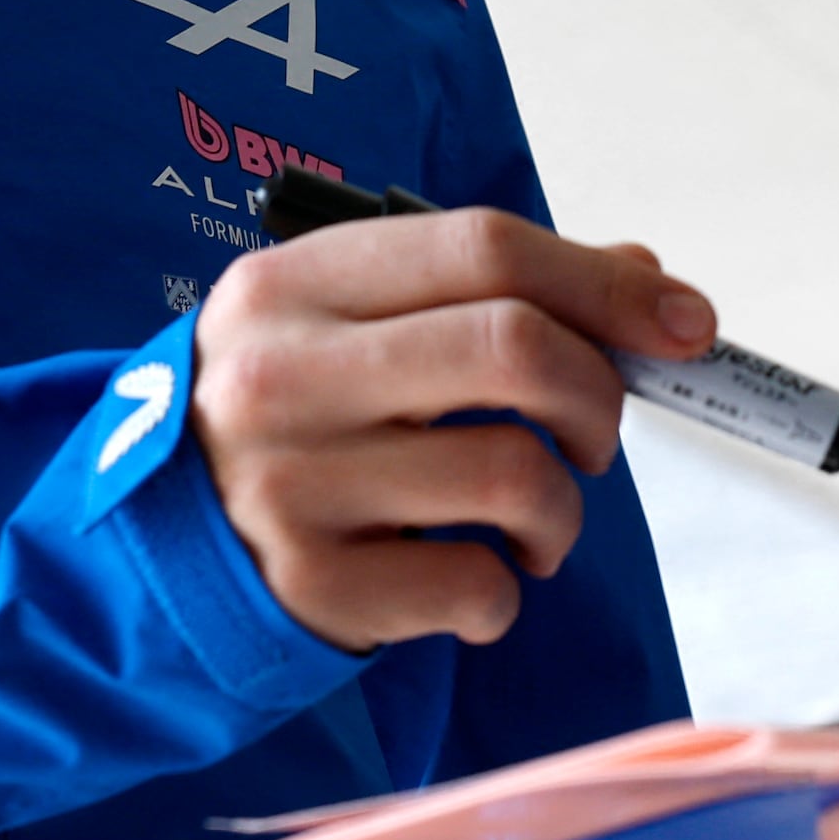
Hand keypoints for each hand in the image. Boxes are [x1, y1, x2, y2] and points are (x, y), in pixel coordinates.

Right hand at [191, 211, 714, 652]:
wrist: (152, 548)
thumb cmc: (287, 420)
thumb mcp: (351, 327)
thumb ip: (486, 295)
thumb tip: (644, 280)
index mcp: (296, 285)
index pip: (483, 248)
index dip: (605, 284)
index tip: (686, 324)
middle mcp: (282, 375)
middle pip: (511, 348)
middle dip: (595, 394)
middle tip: (594, 436)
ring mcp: (290, 485)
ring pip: (513, 474)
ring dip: (561, 511)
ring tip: (531, 524)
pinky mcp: (311, 589)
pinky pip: (476, 586)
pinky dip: (505, 591)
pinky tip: (470, 579)